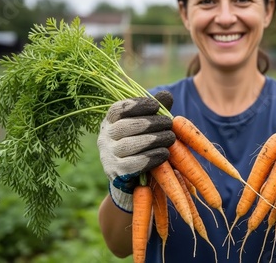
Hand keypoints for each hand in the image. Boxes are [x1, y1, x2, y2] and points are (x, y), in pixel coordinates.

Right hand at [97, 91, 175, 211]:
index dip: (137, 105)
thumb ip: (154, 112)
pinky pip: (133, 164)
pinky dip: (151, 157)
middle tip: (169, 123)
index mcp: (110, 122)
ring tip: (171, 137)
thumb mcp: (147, 128)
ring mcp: (107, 156)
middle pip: (125, 126)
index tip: (156, 106)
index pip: (118, 109)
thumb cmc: (142, 147)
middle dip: (150, 123)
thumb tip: (167, 95)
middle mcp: (104, 138)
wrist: (132, 180)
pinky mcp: (116, 173)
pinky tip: (165, 153)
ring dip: (154, 139)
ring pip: (129, 145)